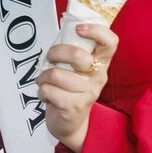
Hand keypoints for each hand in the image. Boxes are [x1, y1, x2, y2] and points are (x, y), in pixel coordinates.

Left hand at [37, 23, 119, 152]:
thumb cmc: (69, 89)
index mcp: (101, 63)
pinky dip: (41, 91)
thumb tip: (65, 28)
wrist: (70, 124)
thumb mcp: (76, 69)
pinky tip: (45, 95)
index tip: (79, 29)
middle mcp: (98, 77)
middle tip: (50, 58)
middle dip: (55, 53)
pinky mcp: (74, 106)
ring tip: (44, 81)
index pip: (110, 42)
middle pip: (77, 55)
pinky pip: (49, 91)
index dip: (96, 31)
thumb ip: (74, 50)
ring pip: (56, 74)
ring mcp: (88, 93)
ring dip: (42, 76)